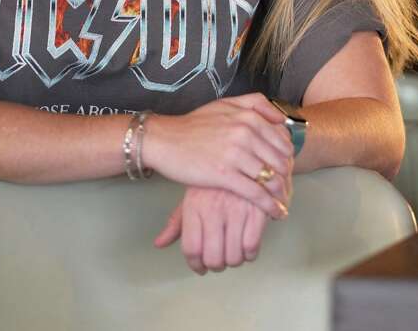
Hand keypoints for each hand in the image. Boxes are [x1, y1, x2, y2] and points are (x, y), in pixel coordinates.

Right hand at [143, 93, 293, 218]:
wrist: (165, 140)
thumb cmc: (194, 124)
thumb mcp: (225, 104)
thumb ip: (255, 104)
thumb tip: (280, 118)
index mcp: (248, 117)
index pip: (282, 141)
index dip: (289, 158)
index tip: (288, 169)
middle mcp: (246, 134)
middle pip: (280, 160)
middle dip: (288, 178)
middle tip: (288, 189)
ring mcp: (235, 155)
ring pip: (271, 178)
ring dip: (282, 194)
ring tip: (284, 202)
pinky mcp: (224, 175)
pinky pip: (256, 193)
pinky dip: (269, 205)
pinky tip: (276, 212)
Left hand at [153, 185, 278, 273]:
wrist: (243, 149)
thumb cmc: (214, 178)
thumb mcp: (192, 194)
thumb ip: (177, 222)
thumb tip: (159, 244)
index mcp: (194, 206)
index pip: (191, 250)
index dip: (196, 265)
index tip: (201, 267)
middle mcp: (213, 209)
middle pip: (214, 258)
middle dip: (217, 266)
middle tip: (221, 261)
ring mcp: (236, 209)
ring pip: (235, 256)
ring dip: (235, 261)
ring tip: (235, 253)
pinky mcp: (258, 208)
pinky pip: (253, 246)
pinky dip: (251, 254)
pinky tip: (249, 247)